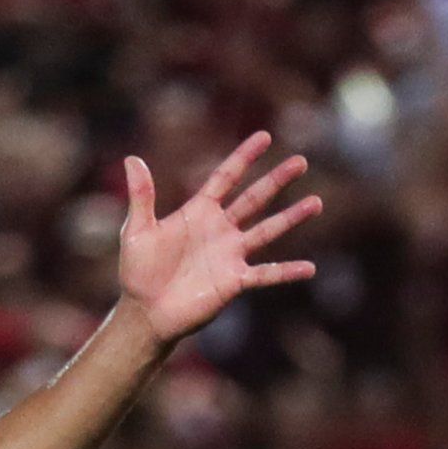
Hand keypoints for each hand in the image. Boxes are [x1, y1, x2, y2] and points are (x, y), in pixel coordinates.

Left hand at [115, 134, 322, 343]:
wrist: (145, 312)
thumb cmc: (138, 271)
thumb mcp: (137, 230)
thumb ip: (141, 196)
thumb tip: (131, 160)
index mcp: (199, 212)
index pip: (226, 178)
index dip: (244, 158)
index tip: (264, 137)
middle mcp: (220, 230)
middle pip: (255, 199)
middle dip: (277, 180)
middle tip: (301, 162)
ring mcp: (230, 255)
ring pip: (267, 231)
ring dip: (291, 218)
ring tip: (316, 203)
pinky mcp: (234, 281)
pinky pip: (266, 274)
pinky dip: (287, 272)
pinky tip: (309, 268)